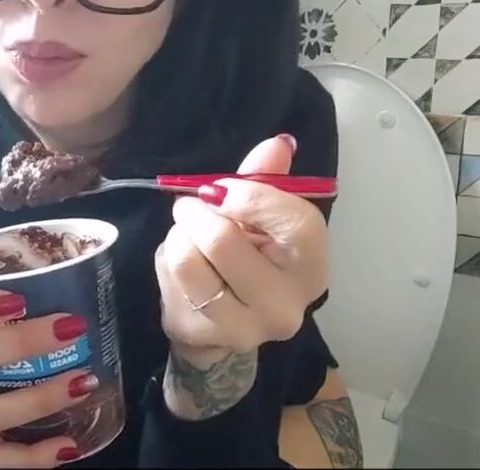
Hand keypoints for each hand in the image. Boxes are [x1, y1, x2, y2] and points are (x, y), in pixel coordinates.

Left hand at [155, 134, 329, 417]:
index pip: (299, 225)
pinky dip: (169, 256)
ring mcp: (243, 328)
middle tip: (191, 205)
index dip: (255, 197)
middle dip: (198, 211)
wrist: (218, 326)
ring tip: (186, 233)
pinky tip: (180, 262)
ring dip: (179, 233)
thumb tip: (278, 143)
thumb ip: (266, 179)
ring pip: (189, 258)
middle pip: (225, 242)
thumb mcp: (261, 217)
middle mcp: (285, 305)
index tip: (223, 188)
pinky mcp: (202, 335)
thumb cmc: (248, 258)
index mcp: (311, 268)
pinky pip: (171, 278)